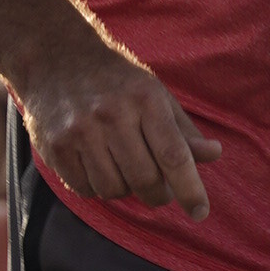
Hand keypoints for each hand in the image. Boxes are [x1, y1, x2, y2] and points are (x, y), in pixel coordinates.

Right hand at [22, 36, 219, 217]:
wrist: (56, 58)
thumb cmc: (117, 82)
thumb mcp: (155, 95)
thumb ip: (183, 130)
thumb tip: (214, 154)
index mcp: (145, 99)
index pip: (174, 155)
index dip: (190, 190)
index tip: (200, 212)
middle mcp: (112, 115)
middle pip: (145, 180)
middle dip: (158, 194)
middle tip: (159, 190)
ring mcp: (80, 131)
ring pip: (114, 190)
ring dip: (125, 189)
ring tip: (122, 167)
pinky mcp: (55, 146)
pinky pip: (85, 189)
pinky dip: (97, 187)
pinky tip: (97, 165)